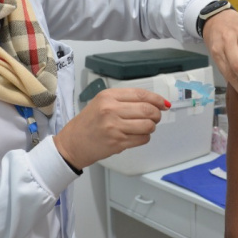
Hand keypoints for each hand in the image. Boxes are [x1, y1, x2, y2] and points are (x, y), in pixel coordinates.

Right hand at [53, 87, 169, 169]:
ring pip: (148, 125)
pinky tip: (137, 136)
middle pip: (148, 110)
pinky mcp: (118, 142)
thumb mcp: (102, 102)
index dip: (157, 99)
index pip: (141, 94)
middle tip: (155, 117)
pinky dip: (144, 137)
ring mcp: (114, 127)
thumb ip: (126, 100)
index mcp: (108, 96)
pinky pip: (143, 139)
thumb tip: (156, 102)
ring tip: (144, 127)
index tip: (164, 104)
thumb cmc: (89, 122)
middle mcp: (111, 110)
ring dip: (151, 127)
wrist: (73, 142)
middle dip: (156, 114)